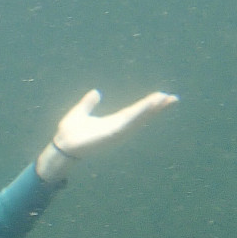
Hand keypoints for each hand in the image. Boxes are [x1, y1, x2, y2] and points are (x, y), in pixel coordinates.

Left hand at [35, 89, 177, 181]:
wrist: (62, 145)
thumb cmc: (70, 132)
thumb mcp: (81, 112)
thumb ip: (89, 103)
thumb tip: (96, 92)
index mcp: (113, 122)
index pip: (135, 112)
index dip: (148, 105)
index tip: (162, 96)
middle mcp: (119, 128)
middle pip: (142, 116)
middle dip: (158, 108)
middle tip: (174, 99)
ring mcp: (117, 132)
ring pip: (139, 118)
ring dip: (152, 109)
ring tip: (166, 99)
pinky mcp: (113, 134)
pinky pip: (129, 122)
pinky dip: (140, 114)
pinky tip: (150, 106)